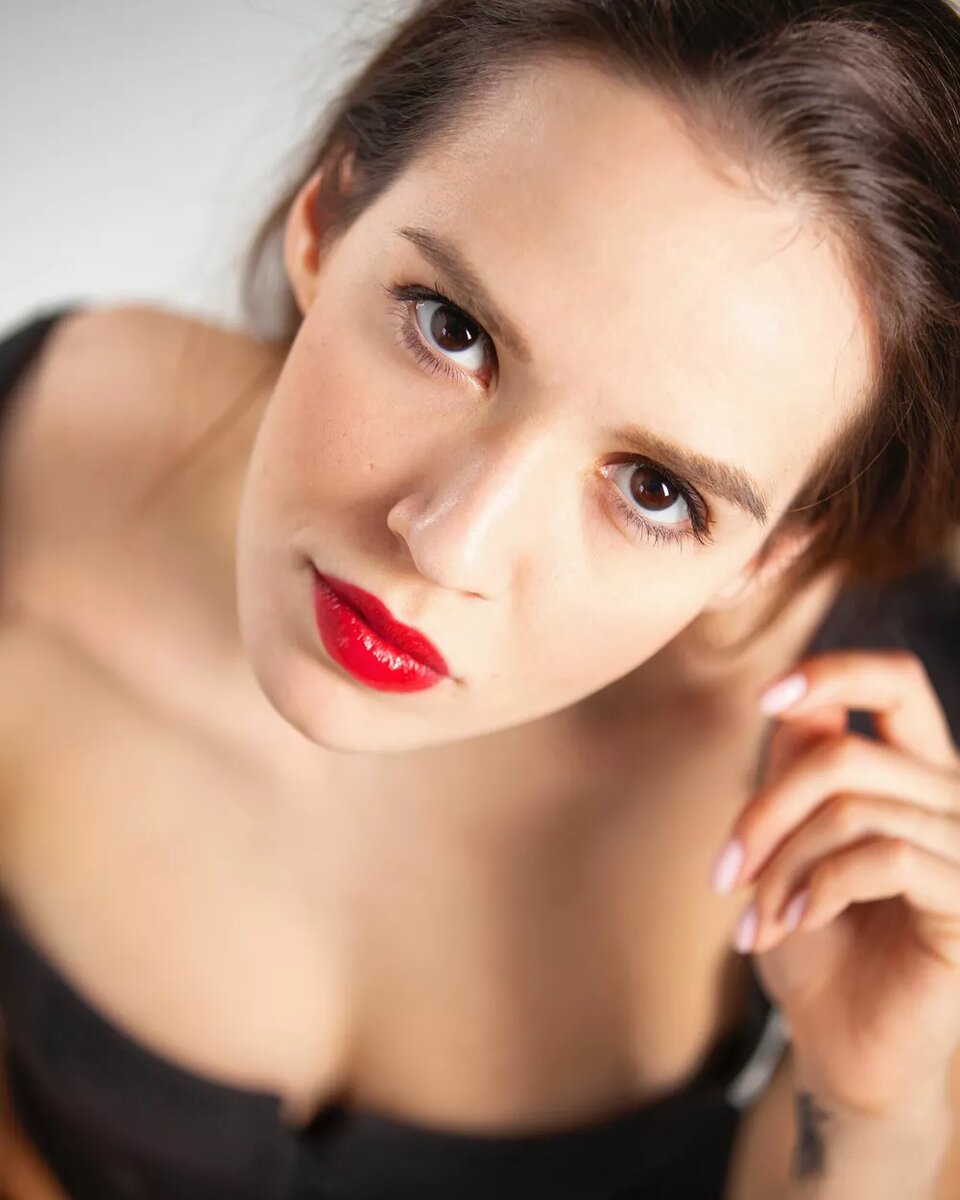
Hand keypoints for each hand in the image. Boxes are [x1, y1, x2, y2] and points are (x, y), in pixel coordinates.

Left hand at [711, 648, 959, 1119]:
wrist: (842, 1043)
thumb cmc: (816, 941)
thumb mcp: (788, 847)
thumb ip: (797, 775)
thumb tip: (794, 704)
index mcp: (910, 772)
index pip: (898, 683)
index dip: (834, 671)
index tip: (766, 698)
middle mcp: (948, 797)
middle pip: (845, 754)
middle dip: (765, 811)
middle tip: (726, 872)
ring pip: (853, 809)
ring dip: (782, 864)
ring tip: (759, 916)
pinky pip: (885, 855)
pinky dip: (819, 886)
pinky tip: (796, 921)